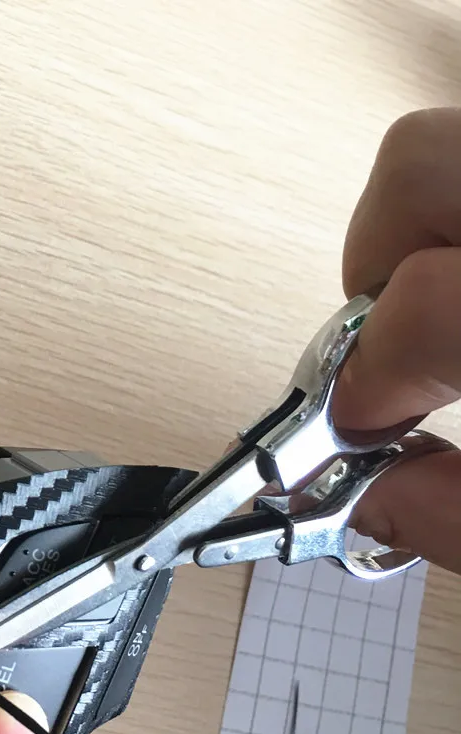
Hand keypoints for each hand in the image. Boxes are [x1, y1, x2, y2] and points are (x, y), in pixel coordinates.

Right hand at [333, 107, 460, 571]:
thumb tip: (374, 503)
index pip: (426, 304)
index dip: (370, 379)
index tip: (364, 431)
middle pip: (422, 167)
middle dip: (376, 264)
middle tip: (387, 348)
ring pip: (444, 152)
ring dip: (411, 240)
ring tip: (430, 321)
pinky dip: (448, 233)